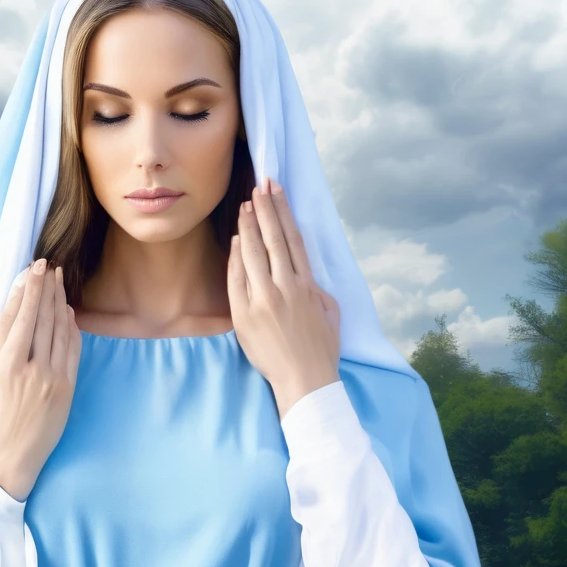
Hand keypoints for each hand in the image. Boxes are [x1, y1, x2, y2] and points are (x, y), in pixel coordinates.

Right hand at [0, 258, 81, 501]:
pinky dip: (71, 327)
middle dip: (44, 287)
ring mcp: (51, 377)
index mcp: (3, 364)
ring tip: (57, 280)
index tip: (31, 269)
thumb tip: (13, 308)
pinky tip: (68, 310)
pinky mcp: (67, 387)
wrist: (11, 453)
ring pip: (58, 329)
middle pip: (40, 317)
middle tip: (47, 265)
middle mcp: (28, 368)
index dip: (26, 290)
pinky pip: (72, 348)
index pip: (17, 317)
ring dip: (58, 301)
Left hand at [228, 177, 340, 419]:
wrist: (304, 381)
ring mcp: (262, 300)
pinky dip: (236, 256)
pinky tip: (236, 239)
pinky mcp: (244, 314)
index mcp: (307, 285)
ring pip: (253, 253)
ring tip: (246, 204)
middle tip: (260, 185)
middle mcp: (284, 287)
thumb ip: (316, 289)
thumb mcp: (330, 312)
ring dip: (248, 226)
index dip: (284, 212)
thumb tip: (303, 274)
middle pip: (272, 239)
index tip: (277, 191)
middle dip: (266, 209)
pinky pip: (237, 278)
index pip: (293, 239)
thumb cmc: (321, 350)